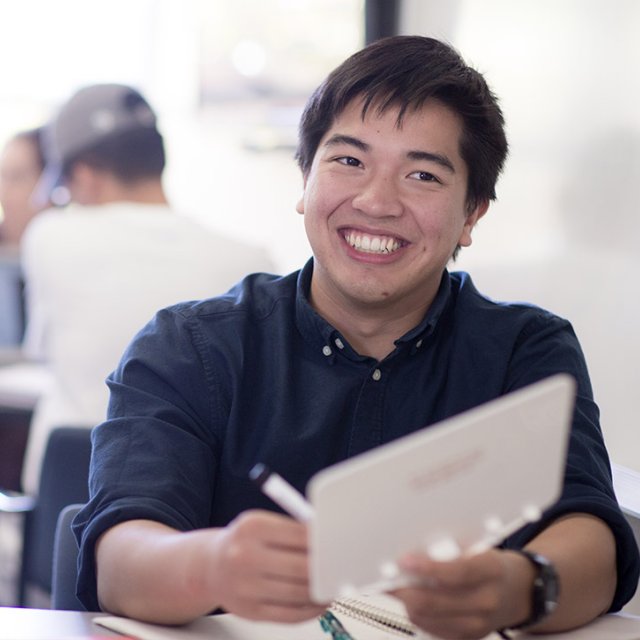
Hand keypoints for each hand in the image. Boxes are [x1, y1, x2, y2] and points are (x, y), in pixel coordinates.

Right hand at [206, 510, 326, 621]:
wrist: (211, 566)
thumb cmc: (244, 542)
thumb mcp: (262, 525)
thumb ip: (292, 530)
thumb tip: (329, 541)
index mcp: (251, 528)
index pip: (299, 535)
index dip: (323, 541)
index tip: (338, 542)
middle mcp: (245, 557)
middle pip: (300, 566)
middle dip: (326, 568)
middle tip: (342, 565)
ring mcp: (246, 587)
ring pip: (298, 593)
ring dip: (322, 590)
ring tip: (334, 584)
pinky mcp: (250, 612)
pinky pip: (290, 615)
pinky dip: (311, 610)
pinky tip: (320, 601)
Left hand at [391, 549, 530, 639]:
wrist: (521, 592)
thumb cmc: (494, 565)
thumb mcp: (478, 547)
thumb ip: (450, 549)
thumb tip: (415, 550)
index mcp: (490, 571)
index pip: (455, 573)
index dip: (426, 568)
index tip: (404, 561)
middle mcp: (486, 602)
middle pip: (435, 601)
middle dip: (405, 588)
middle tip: (388, 576)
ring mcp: (478, 625)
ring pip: (427, 617)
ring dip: (406, 601)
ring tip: (397, 586)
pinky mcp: (468, 638)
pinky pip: (432, 630)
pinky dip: (416, 614)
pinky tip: (412, 600)